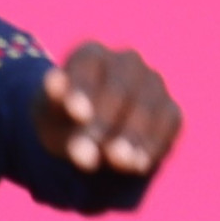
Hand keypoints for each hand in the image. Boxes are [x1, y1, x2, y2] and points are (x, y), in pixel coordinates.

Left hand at [37, 42, 179, 179]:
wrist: (88, 138)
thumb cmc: (63, 120)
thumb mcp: (50, 116)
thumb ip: (57, 109)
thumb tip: (65, 110)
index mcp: (91, 55)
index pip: (88, 66)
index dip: (83, 88)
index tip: (76, 114)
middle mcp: (127, 62)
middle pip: (119, 89)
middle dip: (104, 122)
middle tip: (87, 154)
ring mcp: (153, 84)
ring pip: (147, 106)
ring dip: (132, 135)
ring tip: (118, 161)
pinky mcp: (170, 111)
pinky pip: (167, 124)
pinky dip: (153, 144)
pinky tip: (138, 165)